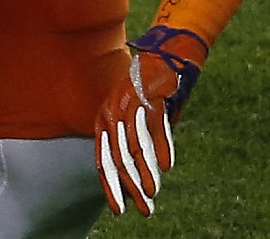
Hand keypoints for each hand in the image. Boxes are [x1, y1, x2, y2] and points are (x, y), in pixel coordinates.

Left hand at [95, 26, 202, 216]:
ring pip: (134, 145)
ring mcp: (130, 104)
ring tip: (152, 192)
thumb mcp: (134, 121)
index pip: (102, 159)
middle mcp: (112, 112)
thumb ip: (132, 146)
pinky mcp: (150, 97)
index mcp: (104, 119)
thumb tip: (136, 183)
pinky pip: (154, 127)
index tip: (119, 210)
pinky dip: (162, 147)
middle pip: (117, 157)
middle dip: (129, 186)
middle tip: (143, 210)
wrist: (164, 58)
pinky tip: (167, 165)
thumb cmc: (148, 96)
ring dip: (145, 172)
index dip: (111, 186)